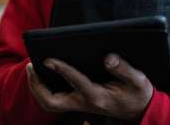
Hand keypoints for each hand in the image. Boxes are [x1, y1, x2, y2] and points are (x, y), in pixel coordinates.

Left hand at [26, 54, 153, 120]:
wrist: (140, 111)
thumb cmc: (138, 93)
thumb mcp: (139, 81)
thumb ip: (125, 69)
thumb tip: (108, 58)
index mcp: (98, 96)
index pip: (75, 82)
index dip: (61, 69)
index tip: (48, 58)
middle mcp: (84, 102)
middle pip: (51, 102)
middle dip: (37, 85)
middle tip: (30, 66)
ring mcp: (78, 105)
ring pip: (49, 103)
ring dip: (37, 87)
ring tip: (31, 68)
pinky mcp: (77, 102)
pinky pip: (53, 100)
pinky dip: (43, 88)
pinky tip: (42, 72)